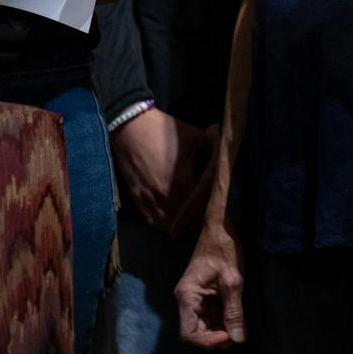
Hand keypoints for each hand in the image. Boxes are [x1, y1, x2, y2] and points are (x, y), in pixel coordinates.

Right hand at [109, 107, 210, 233]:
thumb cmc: (162, 130)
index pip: (200, 207)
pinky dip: (163, 224)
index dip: (210, 212)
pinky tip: (171, 222)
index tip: (218, 213)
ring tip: (190, 224)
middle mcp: (165, 195)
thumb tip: (223, 150)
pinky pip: (152, 221)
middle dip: (197, 223)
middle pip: (185, 222)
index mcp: (181, 180)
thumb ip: (211, 146)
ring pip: (168, 225)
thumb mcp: (192, 135)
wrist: (129, 126)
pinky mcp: (138, 198)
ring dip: (180, 227)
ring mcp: (149, 198)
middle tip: (206, 220)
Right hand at [175, 215, 246, 347]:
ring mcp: (194, 297)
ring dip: (221, 328)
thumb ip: (234, 311)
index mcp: (187, 295)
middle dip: (217, 336)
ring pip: (204, 324)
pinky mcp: (203, 294)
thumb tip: (238, 340)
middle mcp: (186, 299)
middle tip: (238, 334)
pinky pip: (210, 314)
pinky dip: (222, 319)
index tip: (229, 337)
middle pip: (196, 331)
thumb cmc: (225, 248)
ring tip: (239, 324)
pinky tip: (236, 316)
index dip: (208, 341)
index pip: (189, 333)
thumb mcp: (233, 281)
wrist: (221, 226)